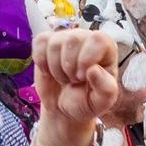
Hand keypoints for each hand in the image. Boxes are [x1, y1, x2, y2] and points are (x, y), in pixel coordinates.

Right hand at [33, 29, 119, 145]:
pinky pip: (40, 42)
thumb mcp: (100, 102)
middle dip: (69, 67)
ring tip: (63, 78)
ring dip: (55, 68)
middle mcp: (86, 39)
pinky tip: (49, 72)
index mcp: (106, 49)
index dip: (86, 59)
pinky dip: (41, 61)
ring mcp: (66, 38)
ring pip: (54, 43)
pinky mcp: (47, 42)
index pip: (98, 39)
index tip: (82, 77)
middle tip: (73, 80)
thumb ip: (106, 90)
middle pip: (73, 39)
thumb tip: (94, 70)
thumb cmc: (85, 101)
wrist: (63, 107)